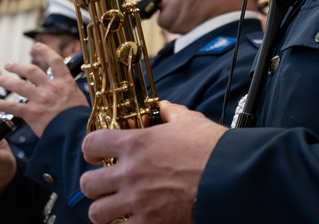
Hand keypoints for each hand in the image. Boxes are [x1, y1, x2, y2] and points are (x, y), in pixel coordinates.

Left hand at [0, 42, 87, 136]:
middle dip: (18, 66)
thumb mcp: (79, 98)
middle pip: (31, 71)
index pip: (55, 61)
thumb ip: (69, 92)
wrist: (76, 131)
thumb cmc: (80, 118)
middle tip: (9, 64)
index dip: (44, 51)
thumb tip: (66, 90)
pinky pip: (11, 107)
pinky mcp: (31, 113)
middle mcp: (51, 88)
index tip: (36, 47)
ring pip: (19, 85)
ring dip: (6, 81)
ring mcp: (40, 99)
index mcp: (65, 82)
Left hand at [80, 101, 226, 223]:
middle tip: (107, 184)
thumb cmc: (211, 147)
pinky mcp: (149, 223)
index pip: (92, 144)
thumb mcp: (189, 121)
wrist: (229, 174)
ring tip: (116, 207)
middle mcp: (130, 173)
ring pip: (97, 212)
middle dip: (95, 184)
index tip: (96, 155)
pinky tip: (135, 220)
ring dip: (105, 209)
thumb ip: (170, 113)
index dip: (91, 149)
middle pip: (88, 183)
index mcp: (136, 144)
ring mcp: (137, 200)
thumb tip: (163, 107)